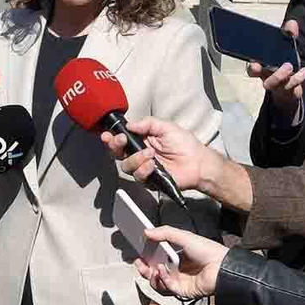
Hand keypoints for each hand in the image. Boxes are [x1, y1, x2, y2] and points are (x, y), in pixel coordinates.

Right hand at [98, 116, 215, 192]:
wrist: (197, 163)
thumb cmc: (184, 144)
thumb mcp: (166, 127)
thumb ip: (147, 123)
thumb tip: (129, 125)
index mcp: (141, 140)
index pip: (121, 139)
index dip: (112, 138)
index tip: (107, 135)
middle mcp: (139, 154)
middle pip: (117, 153)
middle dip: (115, 146)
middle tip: (121, 140)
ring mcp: (143, 168)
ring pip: (126, 166)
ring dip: (135, 158)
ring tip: (151, 153)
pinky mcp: (149, 180)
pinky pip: (138, 177)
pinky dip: (144, 169)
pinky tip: (153, 165)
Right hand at [131, 225, 226, 301]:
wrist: (221, 266)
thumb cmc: (207, 250)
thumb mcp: (184, 236)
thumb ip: (165, 233)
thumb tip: (146, 231)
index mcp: (178, 257)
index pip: (158, 259)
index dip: (148, 257)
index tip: (139, 252)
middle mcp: (178, 270)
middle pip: (155, 272)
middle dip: (145, 269)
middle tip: (138, 263)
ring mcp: (180, 282)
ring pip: (159, 283)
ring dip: (152, 275)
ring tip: (151, 268)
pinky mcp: (183, 292)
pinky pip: (167, 288)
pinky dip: (162, 279)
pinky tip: (161, 270)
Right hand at [247, 20, 304, 120]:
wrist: (287, 82)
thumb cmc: (282, 61)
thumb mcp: (284, 47)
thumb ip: (287, 35)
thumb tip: (292, 23)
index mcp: (262, 68)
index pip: (252, 70)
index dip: (252, 68)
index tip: (255, 65)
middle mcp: (269, 79)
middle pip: (267, 83)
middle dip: (275, 77)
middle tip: (286, 66)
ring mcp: (280, 87)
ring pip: (281, 87)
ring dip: (287, 77)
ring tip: (291, 66)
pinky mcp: (289, 91)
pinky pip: (292, 89)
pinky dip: (299, 78)